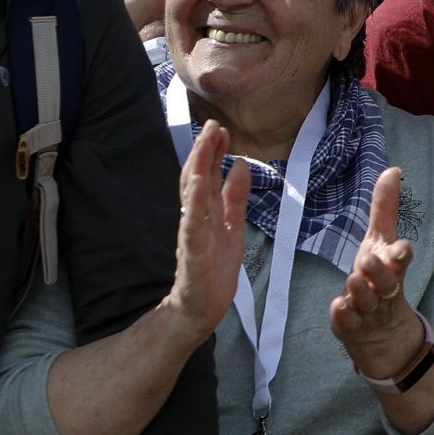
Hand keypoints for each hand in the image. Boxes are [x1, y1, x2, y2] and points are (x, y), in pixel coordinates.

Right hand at [162, 119, 250, 345]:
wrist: (200, 309)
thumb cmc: (215, 267)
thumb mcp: (231, 224)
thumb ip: (235, 196)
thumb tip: (241, 163)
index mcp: (205, 212)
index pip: (205, 175)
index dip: (211, 151)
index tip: (220, 127)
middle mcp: (195, 219)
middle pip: (196, 179)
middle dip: (203, 152)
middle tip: (213, 125)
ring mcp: (192, 236)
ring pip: (192, 198)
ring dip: (197, 170)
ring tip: (205, 146)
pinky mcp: (192, 257)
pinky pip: (192, 229)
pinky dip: (195, 208)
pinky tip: (198, 188)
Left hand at [329, 167, 423, 378]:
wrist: (379, 328)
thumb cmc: (378, 275)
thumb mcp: (380, 240)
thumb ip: (385, 207)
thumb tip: (393, 169)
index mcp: (392, 266)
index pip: (401, 260)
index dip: (401, 255)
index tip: (401, 248)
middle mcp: (383, 289)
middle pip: (387, 283)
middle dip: (379, 273)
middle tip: (367, 261)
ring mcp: (368, 309)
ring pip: (366, 302)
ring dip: (360, 292)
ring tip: (352, 281)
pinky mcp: (352, 325)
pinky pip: (348, 322)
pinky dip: (343, 315)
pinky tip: (338, 306)